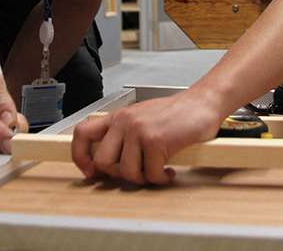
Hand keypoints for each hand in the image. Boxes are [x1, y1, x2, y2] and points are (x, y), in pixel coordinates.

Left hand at [72, 92, 224, 185]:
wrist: (202, 103)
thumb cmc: (175, 114)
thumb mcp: (142, 119)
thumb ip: (123, 137)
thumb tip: (108, 164)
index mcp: (118, 117)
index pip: (82, 134)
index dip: (80, 157)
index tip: (89, 171)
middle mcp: (124, 122)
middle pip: (102, 160)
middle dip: (119, 174)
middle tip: (136, 172)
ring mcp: (139, 131)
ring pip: (126, 171)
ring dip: (143, 178)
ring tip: (156, 171)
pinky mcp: (155, 141)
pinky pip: (150, 174)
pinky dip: (161, 178)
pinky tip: (168, 170)